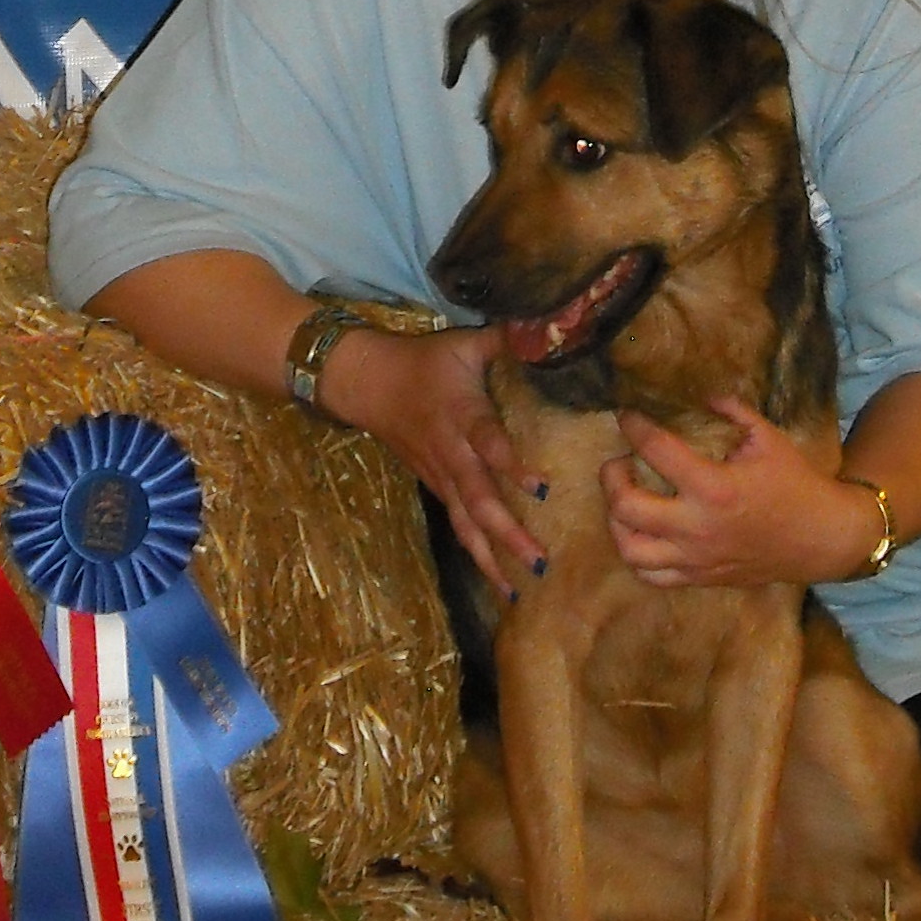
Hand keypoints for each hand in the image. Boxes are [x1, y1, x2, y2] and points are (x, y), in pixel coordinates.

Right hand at [322, 324, 545, 598]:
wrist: (366, 383)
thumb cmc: (423, 362)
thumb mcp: (464, 343)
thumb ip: (509, 340)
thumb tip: (553, 330)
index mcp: (462, 416)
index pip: (488, 443)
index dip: (511, 465)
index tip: (541, 488)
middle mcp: (451, 454)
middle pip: (477, 500)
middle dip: (507, 533)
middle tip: (539, 561)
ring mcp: (440, 476)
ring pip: (464, 523)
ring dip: (490, 558)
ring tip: (517, 590)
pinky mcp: (435, 487)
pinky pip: (457, 525)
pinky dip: (475, 553)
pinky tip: (497, 577)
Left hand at [601, 399, 876, 588]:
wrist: (823, 538)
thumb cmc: (796, 483)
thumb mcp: (767, 437)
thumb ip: (729, 410)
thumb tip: (697, 393)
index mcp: (714, 487)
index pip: (656, 450)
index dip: (634, 426)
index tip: (627, 416)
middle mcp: (698, 527)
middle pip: (626, 507)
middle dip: (611, 479)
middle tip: (618, 463)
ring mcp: (697, 558)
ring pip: (631, 550)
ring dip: (616, 522)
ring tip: (623, 501)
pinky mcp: (700, 578)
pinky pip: (652, 576)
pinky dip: (637, 555)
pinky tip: (642, 532)